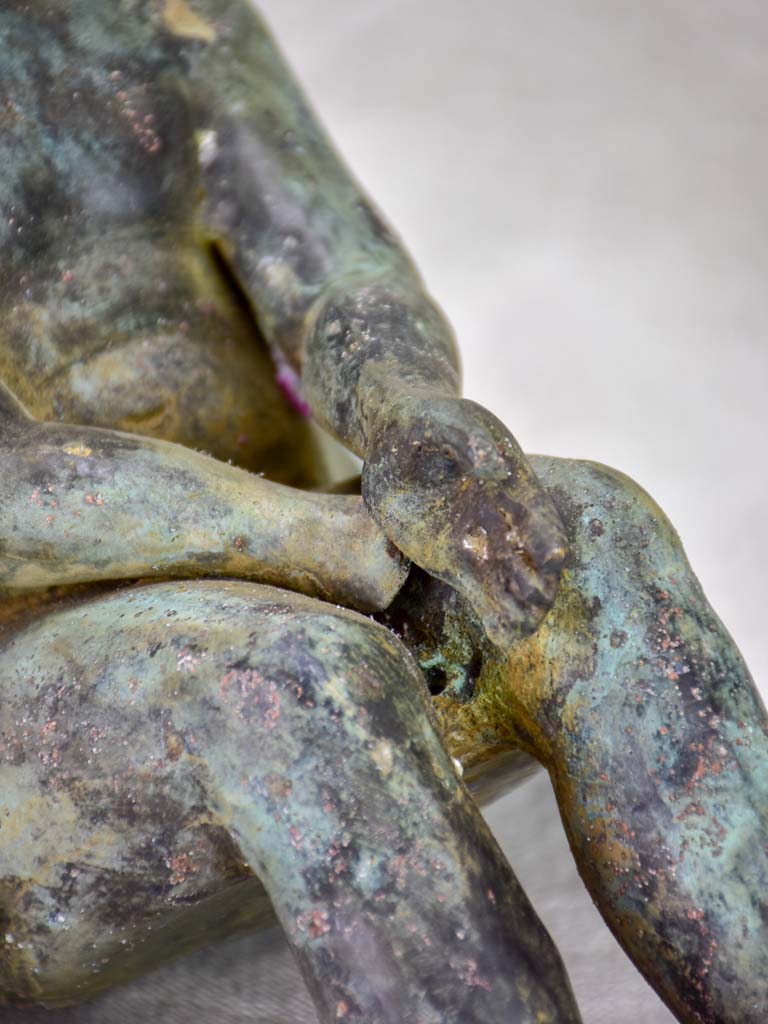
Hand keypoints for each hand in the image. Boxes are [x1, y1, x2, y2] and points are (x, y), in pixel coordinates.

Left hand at [363, 390, 566, 646]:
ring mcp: (479, 540)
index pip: (535, 510)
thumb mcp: (446, 420)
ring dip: (519, 606)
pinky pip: (480, 591)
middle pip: (529, 554)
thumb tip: (494, 467)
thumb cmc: (427, 419)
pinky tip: (503, 638)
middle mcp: (502, 516)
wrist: (397, 436)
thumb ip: (470, 441)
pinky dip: (493, 613)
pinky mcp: (453, 559)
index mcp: (511, 480)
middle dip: (537, 580)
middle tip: (538, 607)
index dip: (544, 533)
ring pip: (508, 580)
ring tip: (521, 633)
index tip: (553, 557)